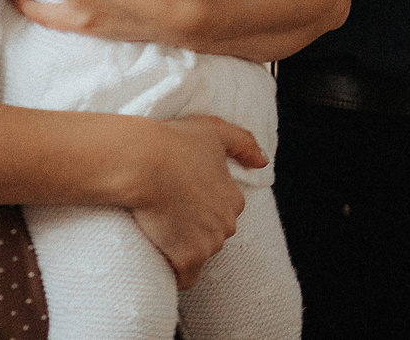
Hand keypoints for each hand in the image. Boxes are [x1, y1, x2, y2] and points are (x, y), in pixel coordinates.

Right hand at [126, 114, 261, 289]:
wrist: (146, 163)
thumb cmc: (176, 143)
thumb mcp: (216, 131)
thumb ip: (244, 144)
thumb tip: (262, 162)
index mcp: (234, 199)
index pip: (221, 213)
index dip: (200, 209)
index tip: (181, 201)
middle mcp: (228, 223)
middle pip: (211, 235)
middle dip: (193, 231)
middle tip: (167, 217)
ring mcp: (210, 243)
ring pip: (199, 254)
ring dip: (182, 251)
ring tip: (160, 234)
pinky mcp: (189, 258)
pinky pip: (187, 278)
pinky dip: (177, 274)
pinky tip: (163, 264)